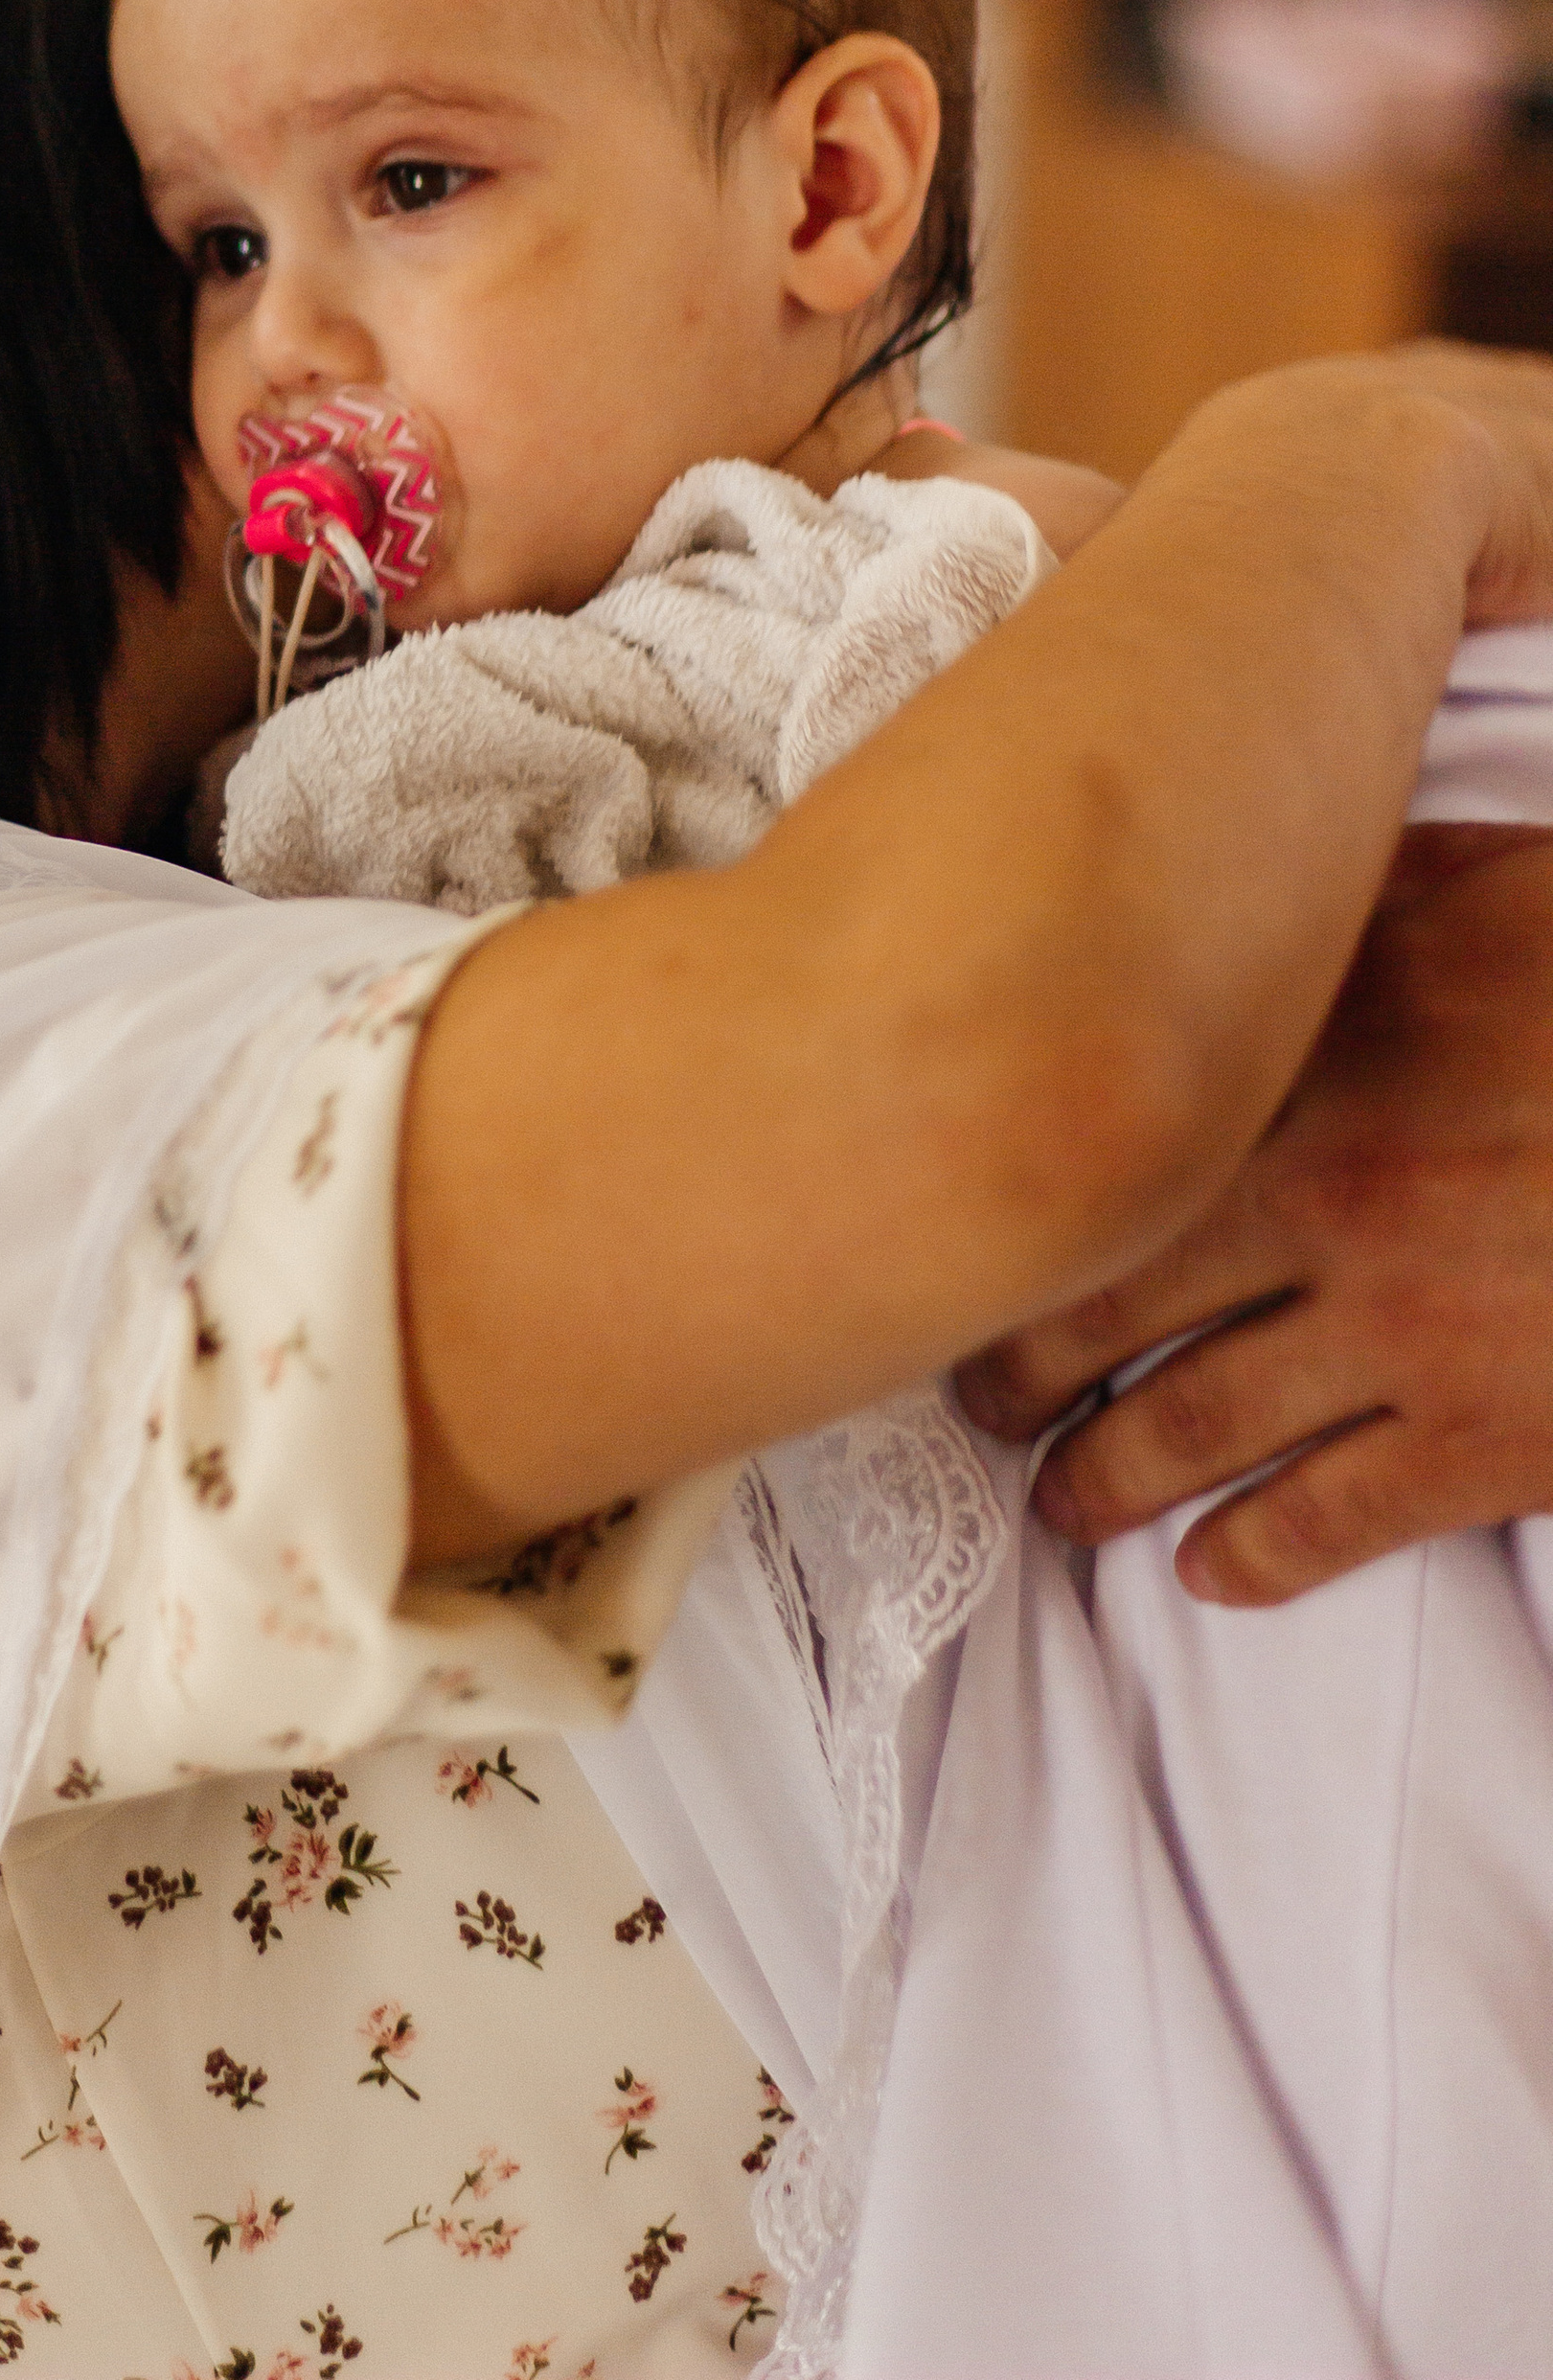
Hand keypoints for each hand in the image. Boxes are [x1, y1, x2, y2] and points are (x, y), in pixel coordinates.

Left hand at [956, 825, 1552, 1601]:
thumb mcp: (1481, 890)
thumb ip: (1344, 894)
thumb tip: (1232, 856)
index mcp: (1298, 1064)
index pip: (1087, 1148)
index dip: (991, 1207)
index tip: (936, 1231)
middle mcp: (1316, 1205)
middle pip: (1102, 1307)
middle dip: (1015, 1366)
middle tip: (965, 1394)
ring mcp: (1400, 1333)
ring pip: (1191, 1428)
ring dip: (1103, 1473)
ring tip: (1058, 1496)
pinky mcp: (1490, 1438)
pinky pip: (1333, 1520)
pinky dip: (1254, 1556)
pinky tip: (1212, 1570)